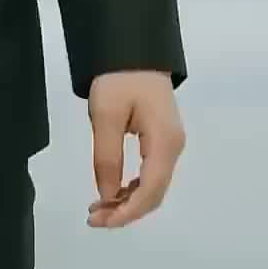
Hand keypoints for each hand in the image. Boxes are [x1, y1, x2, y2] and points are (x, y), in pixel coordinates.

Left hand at [87, 70, 185, 229]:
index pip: (150, 190)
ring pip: (154, 186)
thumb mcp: (105, 115)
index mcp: (165, 142)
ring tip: (98, 207)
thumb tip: (108, 197)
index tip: (100, 221)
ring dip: (128, 201)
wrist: (134, 48)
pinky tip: (112, 190)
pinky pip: (152, 173)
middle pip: (155, 193)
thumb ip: (107, 158)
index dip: (127, 212)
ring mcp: (171, 143)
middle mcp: (174, 147)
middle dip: (126, 211)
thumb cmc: (119, 78)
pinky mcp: (163, 138)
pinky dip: (133, 187)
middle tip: (93, 217)